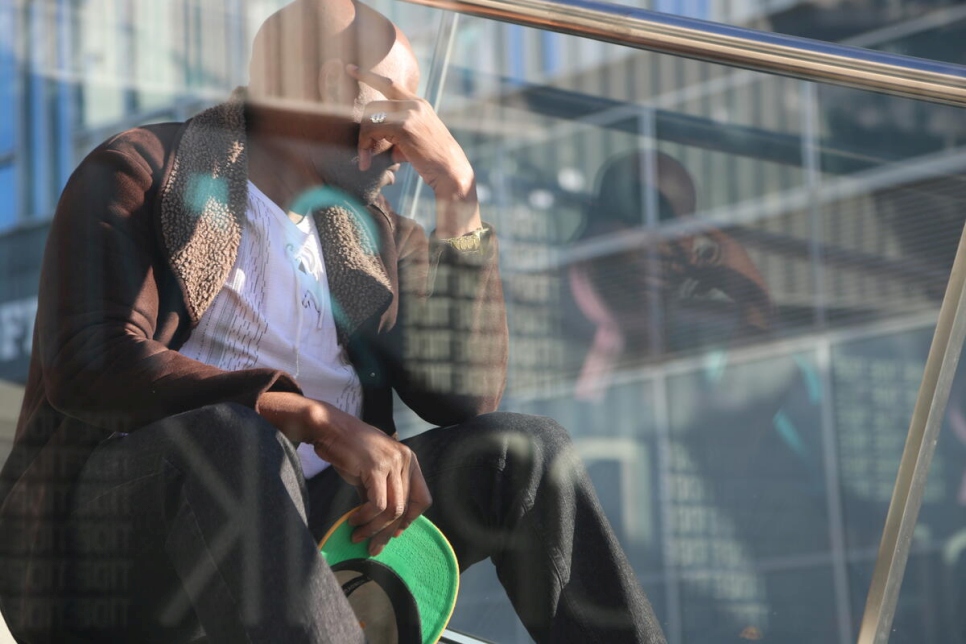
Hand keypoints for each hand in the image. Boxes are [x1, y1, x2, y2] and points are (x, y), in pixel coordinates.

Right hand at [258, 392, 431, 554]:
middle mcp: (405, 460)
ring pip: (393, 509)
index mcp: (409, 460)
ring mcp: (392, 463)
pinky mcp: (376, 468)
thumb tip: (383, 526)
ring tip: (358, 535)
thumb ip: (382, 493)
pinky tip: (353, 521)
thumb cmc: (349, 450)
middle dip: (388, 532)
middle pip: (406, 508)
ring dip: (374, 528)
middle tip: (373, 547)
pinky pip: (377, 504)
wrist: (330, 429)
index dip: (410, 520)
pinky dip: (365, 517)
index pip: (422, 498)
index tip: (394, 533)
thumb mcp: (373, 471)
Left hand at [347, 64, 481, 236]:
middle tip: (363, 152)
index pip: (389, 84)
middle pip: (373, 105)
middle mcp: (415, 104)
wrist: (451, 172)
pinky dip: (365, 146)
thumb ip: (395, 135)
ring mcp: (410, 113)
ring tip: (365, 160)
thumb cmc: (434, 163)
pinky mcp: (404, 126)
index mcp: (419, 105)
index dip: (369, 76)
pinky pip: (372, 129)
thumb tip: (374, 141)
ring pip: (370, 117)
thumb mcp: (414, 142)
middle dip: (363, 129)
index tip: (351, 68)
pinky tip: (367, 163)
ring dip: (363, 140)